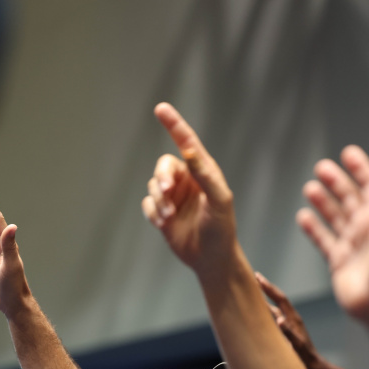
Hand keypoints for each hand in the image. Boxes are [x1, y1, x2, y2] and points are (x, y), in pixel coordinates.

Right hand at [142, 103, 238, 279]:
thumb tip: (190, 151)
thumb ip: (205, 175)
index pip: (186, 142)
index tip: (161, 109)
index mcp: (202, 172)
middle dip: (162, 177)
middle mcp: (186, 181)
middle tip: (167, 191)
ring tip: (169, 217)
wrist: (211, 259)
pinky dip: (153, 213)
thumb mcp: (219, 200)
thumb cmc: (221, 229)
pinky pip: (147, 205)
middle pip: (163, 166)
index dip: (174, 124)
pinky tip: (163, 224)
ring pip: (152, 186)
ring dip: (159, 200)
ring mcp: (173, 197)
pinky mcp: (162, 214)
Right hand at [255, 272, 318, 368]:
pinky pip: (274, 317)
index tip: (257, 277)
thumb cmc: (305, 357)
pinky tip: (260, 312)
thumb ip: (288, 332)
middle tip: (254, 277)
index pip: (280, 298)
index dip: (269, 288)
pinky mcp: (287, 331)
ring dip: (265, 299)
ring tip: (253, 292)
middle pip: (277, 299)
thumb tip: (278, 319)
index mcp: (293, 319)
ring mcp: (289, 324)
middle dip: (266, 288)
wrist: (314, 366)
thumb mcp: (297, 345)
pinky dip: (266, 311)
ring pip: (275, 307)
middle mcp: (291, 318)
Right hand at [296, 146, 368, 320]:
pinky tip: (303, 217)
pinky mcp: (339, 262)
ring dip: (323, 202)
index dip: (361, 170)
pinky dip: (313, 228)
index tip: (348, 154)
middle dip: (337, 182)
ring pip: (335, 217)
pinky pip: (323, 240)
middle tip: (321, 167)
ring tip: (309, 187)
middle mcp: (367, 230)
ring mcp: (352, 245)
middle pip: (349, 199)